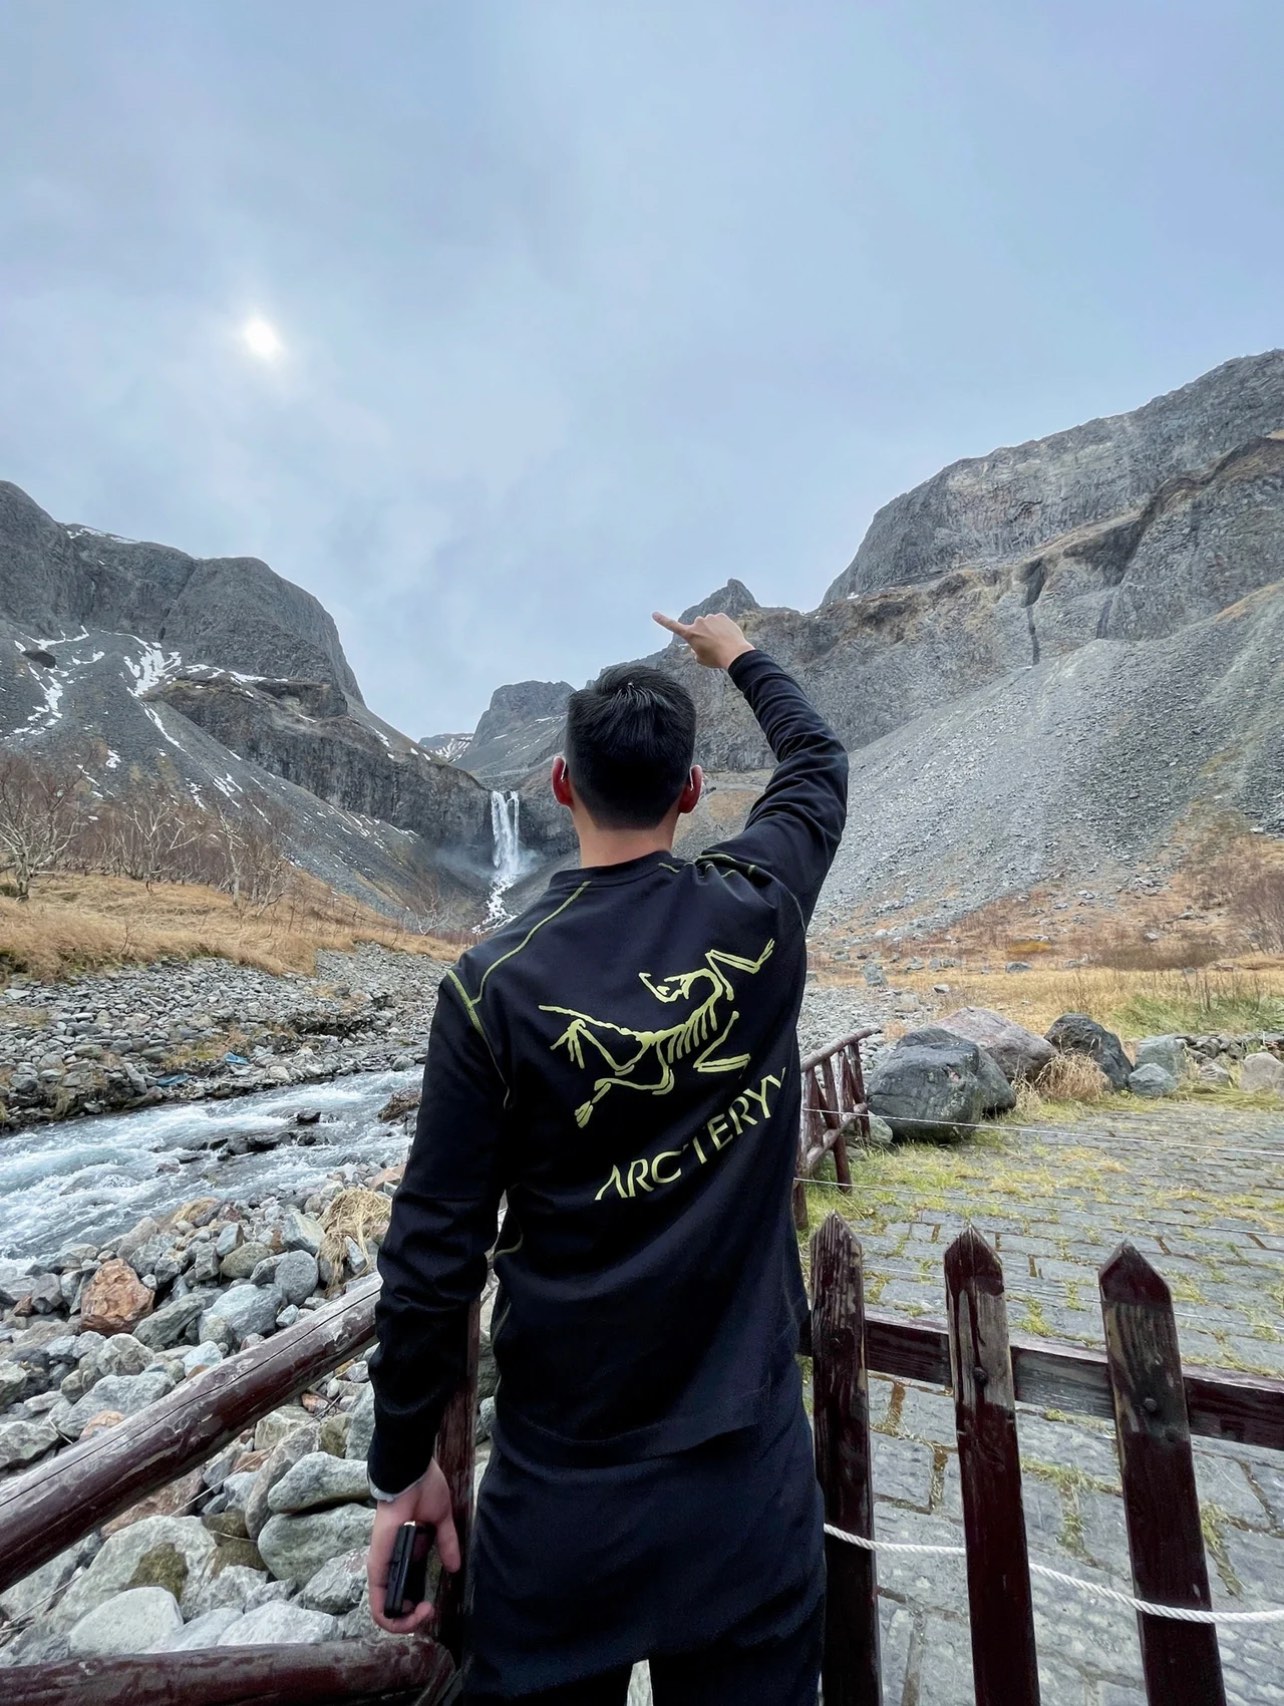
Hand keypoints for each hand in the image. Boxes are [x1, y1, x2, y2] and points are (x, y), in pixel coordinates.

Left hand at [366, 1459, 460, 1634]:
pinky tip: (413, 1613)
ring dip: (405, 1622)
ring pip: (383, 1611)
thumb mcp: (440, 1521)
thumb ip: (446, 1543)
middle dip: (412, 1620)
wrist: (411, 1473)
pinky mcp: (377, 1564)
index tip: (433, 1604)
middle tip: (429, 1611)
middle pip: (393, 1608)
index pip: (403, 1592)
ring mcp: (381, 1565)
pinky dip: (393, 1617)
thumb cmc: (424, 1490)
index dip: (415, 1607)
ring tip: (425, 1613)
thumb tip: (455, 1566)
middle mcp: (390, 1563)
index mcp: (405, 1553)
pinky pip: (378, 1602)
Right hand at [652, 610, 753, 669]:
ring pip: (709, 624)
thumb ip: (695, 650)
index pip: (672, 626)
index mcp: (690, 634)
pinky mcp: (721, 616)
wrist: (735, 653)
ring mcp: (710, 618)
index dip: (662, 620)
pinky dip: (722, 627)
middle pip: (697, 627)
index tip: (654, 614)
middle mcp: (698, 623)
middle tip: (711, 645)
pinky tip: (727, 636)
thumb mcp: (700, 659)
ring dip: (712, 630)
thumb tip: (697, 645)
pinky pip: (719, 621)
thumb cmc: (716, 659)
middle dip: (702, 633)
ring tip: (721, 642)